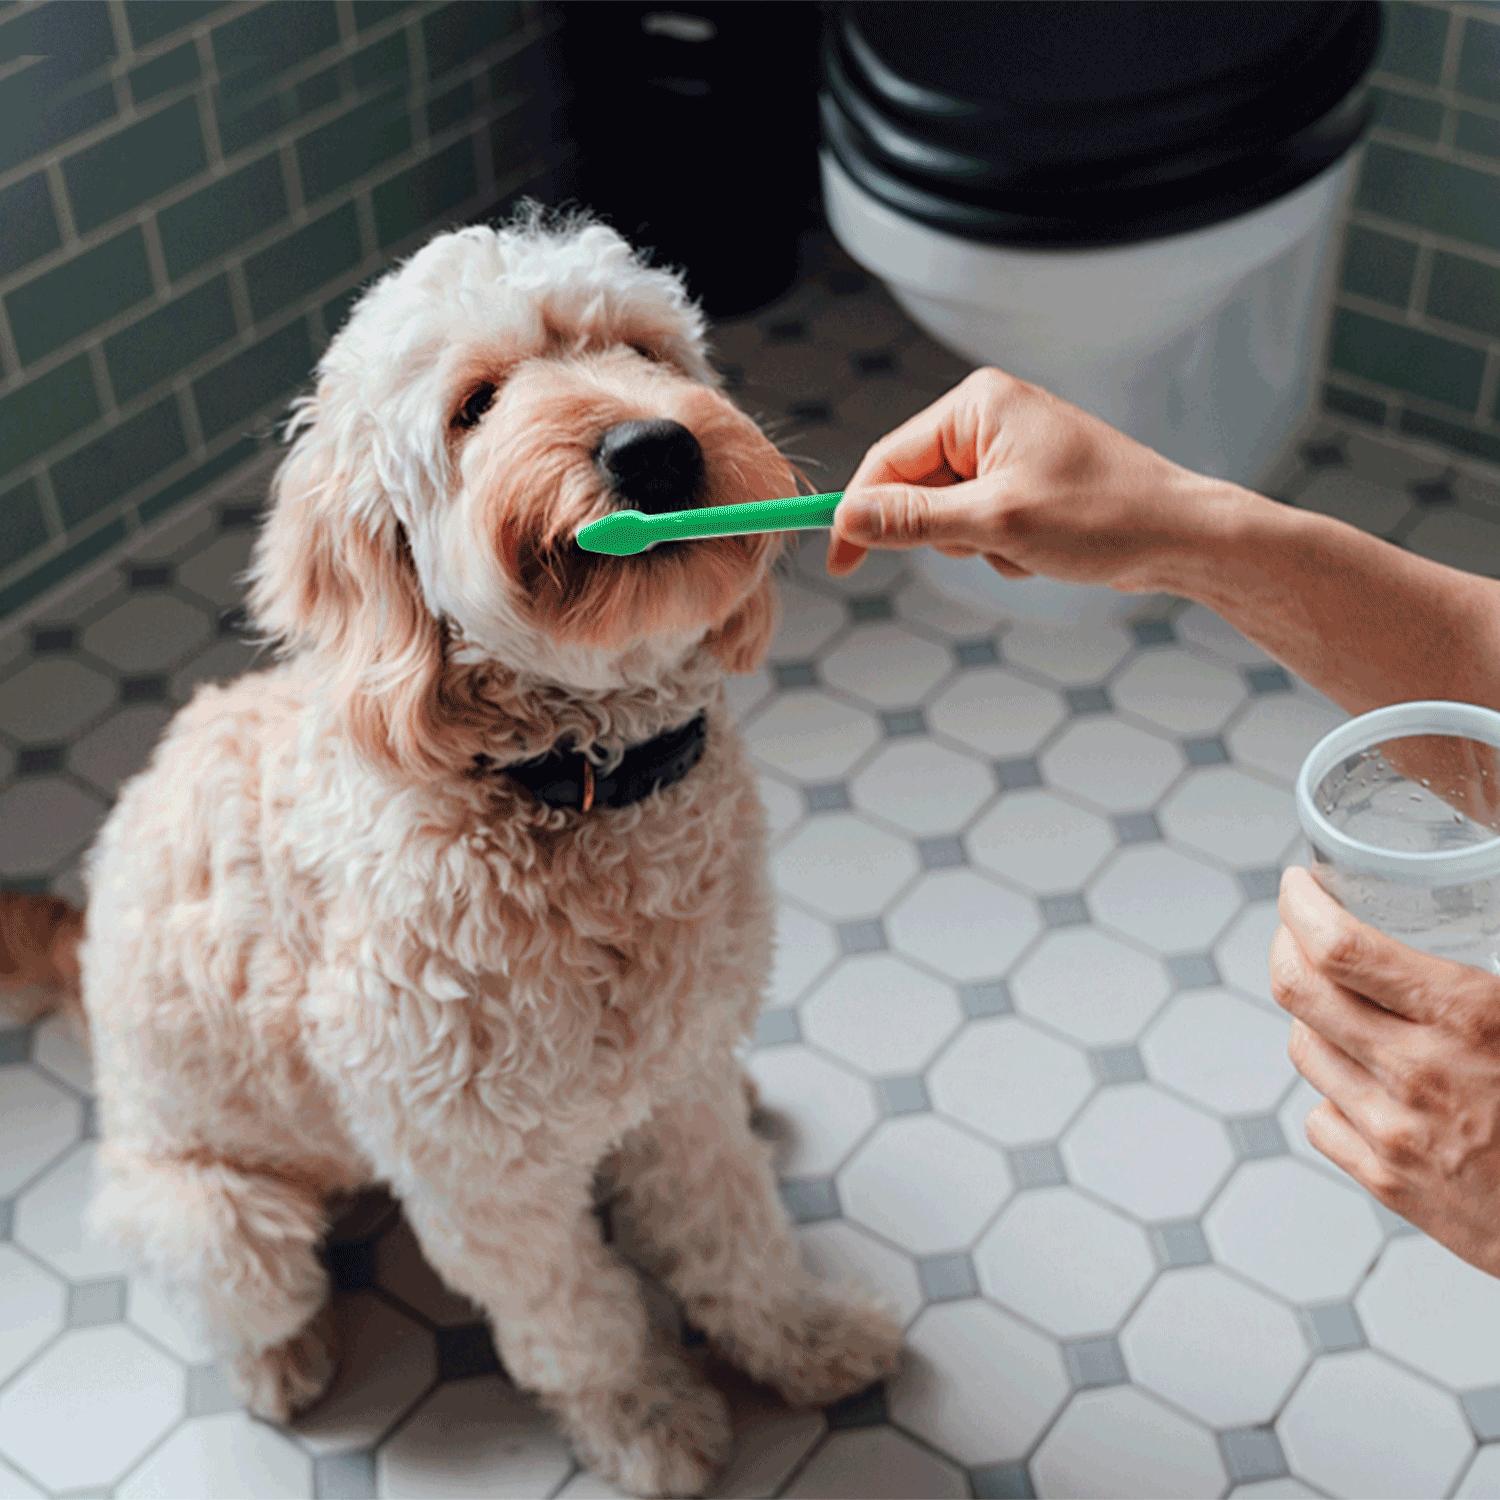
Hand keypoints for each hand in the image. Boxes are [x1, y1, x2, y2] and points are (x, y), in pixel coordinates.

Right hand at [829, 367, 1238, 589]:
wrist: (1182, 536)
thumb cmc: (1104, 516)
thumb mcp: (995, 523)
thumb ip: (912, 520)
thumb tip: (848, 519)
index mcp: (977, 404)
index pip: (887, 458)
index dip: (858, 514)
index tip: (841, 563)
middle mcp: (990, 416)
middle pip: (916, 488)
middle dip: (945, 532)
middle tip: (991, 544)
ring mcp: (1011, 449)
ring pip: (949, 515)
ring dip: (978, 545)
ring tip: (1031, 545)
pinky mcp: (1028, 481)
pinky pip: (983, 524)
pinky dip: (1003, 548)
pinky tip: (1047, 549)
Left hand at [1272, 866, 1499, 1277]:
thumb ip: (1487, 971)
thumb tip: (1464, 905)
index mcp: (1470, 1016)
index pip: (1341, 946)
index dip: (1301, 906)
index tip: (1299, 885)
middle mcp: (1419, 1070)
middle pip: (1297, 989)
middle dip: (1286, 947)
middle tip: (1298, 934)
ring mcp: (1396, 1131)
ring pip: (1304, 1048)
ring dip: (1312, 1019)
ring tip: (1341, 1007)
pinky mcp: (1387, 1181)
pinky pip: (1321, 1116)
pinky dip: (1334, 1092)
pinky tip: (1365, 1082)